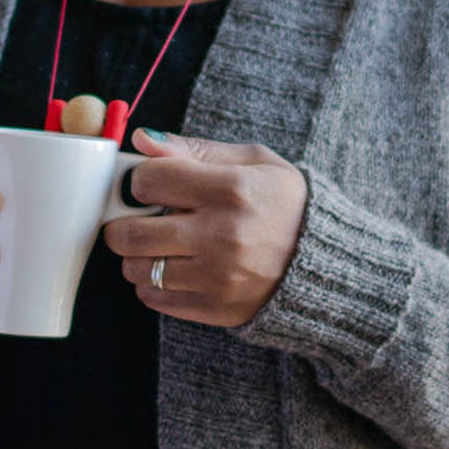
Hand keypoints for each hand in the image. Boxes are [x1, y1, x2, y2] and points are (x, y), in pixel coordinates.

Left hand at [100, 128, 307, 327]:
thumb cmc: (285, 203)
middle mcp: (222, 236)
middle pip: (130, 233)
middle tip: (134, 217)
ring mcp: (218, 278)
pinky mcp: (216, 308)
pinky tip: (173, 268)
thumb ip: (194, 150)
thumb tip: (141, 140)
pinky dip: (152, 284)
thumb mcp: (252, 161)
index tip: (150, 184)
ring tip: (158, 244)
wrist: (326, 260)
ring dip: (136, 255)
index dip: (140, 180)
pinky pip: (155, 299)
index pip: (147, 181)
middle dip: (122, 222)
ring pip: (137, 269)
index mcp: (230, 190)